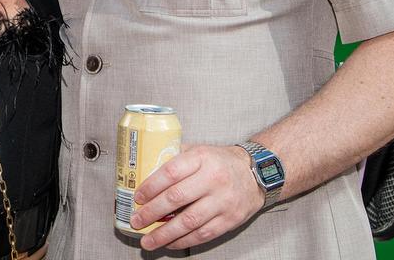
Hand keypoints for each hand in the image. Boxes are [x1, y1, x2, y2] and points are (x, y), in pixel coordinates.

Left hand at [131, 144, 263, 250]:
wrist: (256, 173)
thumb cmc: (221, 161)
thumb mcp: (199, 151)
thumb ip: (176, 158)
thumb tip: (146, 170)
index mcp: (202, 158)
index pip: (171, 172)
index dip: (151, 186)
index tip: (138, 197)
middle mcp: (213, 179)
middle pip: (176, 198)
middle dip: (152, 212)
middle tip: (136, 221)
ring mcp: (223, 201)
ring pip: (189, 221)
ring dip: (165, 234)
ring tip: (148, 240)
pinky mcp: (230, 220)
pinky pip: (203, 234)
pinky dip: (183, 241)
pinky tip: (170, 243)